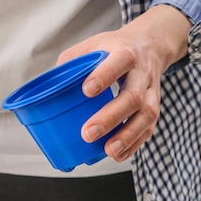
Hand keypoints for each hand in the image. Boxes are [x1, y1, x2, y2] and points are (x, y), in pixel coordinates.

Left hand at [57, 4, 191, 160]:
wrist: (149, 45)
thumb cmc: (113, 49)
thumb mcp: (91, 46)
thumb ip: (69, 64)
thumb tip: (45, 91)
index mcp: (125, 53)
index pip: (119, 62)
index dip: (104, 76)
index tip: (86, 90)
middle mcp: (141, 73)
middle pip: (132, 96)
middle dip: (110, 117)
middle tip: (87, 133)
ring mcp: (151, 92)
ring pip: (145, 115)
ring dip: (127, 135)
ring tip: (109, 151)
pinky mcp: (155, 107)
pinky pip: (148, 128)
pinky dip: (134, 144)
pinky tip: (119, 154)